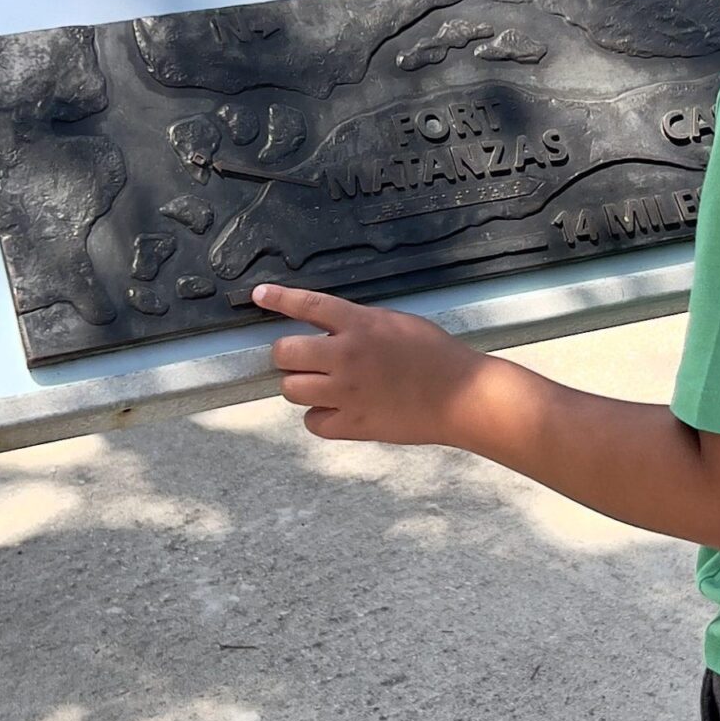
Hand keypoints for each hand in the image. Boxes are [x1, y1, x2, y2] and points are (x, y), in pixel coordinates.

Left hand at [255, 283, 486, 445]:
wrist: (460, 395)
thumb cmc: (434, 354)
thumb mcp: (395, 322)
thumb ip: (358, 323)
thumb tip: (328, 328)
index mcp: (359, 325)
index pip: (307, 305)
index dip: (279, 299)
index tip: (259, 295)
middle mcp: (346, 356)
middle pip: (285, 353)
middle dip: (288, 354)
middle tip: (303, 358)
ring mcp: (347, 393)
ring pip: (291, 389)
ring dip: (301, 385)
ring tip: (321, 384)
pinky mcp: (353, 425)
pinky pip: (312, 421)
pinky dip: (319, 416)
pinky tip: (336, 409)